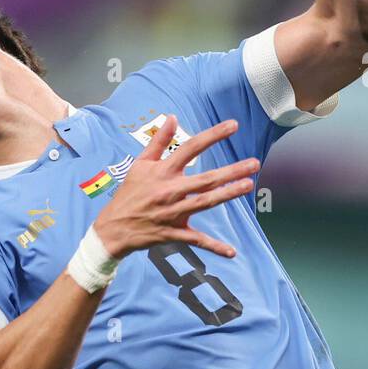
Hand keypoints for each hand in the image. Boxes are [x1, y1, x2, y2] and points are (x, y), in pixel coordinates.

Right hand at [93, 115, 258, 259]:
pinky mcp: (174, 232)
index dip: (212, 136)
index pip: (190, 147)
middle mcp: (170, 190)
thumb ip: (158, 141)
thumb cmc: (130, 193)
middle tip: (254, 163)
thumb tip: (172, 117)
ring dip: (228, 194)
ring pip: (205, 202)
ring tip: (248, 185)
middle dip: (231, 171)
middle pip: (205, 178)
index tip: (233, 125)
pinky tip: (231, 251)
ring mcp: (173, 212)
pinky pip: (196, 240)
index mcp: (162, 171)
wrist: (113, 228)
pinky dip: (213, 247)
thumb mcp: (140, 164)